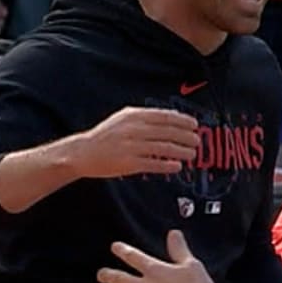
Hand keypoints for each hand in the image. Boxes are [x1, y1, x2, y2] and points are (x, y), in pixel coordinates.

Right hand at [69, 106, 199, 179]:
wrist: (84, 152)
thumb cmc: (105, 136)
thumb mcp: (123, 119)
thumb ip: (144, 117)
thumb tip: (170, 119)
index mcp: (133, 116)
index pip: (164, 116)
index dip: (182, 121)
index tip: (194, 124)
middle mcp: (134, 129)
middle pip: (167, 132)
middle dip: (186, 136)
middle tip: (197, 140)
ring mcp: (131, 147)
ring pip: (163, 148)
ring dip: (181, 151)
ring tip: (192, 154)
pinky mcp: (129, 163)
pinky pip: (153, 164)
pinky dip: (167, 165)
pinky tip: (177, 166)